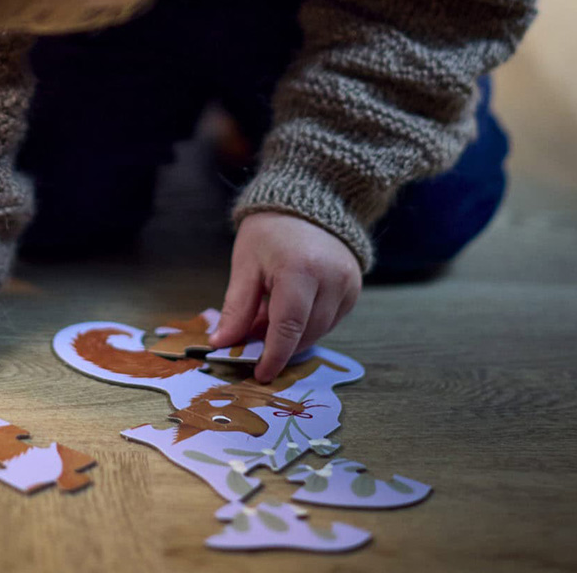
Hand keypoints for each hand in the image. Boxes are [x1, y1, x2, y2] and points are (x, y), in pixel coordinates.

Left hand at [209, 212, 361, 382]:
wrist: (307, 201)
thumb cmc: (270, 230)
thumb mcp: (246, 265)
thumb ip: (237, 308)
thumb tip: (222, 344)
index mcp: (300, 271)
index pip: (288, 328)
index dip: (273, 356)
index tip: (259, 374)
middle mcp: (331, 280)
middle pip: (305, 334)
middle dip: (279, 345)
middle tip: (252, 339)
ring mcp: (348, 285)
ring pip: (319, 331)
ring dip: (293, 335)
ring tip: (267, 316)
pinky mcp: (354, 288)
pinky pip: (330, 320)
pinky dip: (308, 323)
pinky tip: (289, 308)